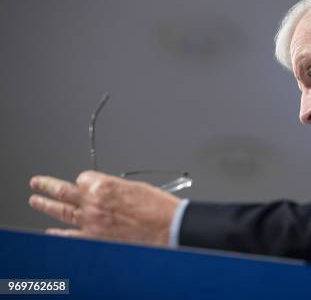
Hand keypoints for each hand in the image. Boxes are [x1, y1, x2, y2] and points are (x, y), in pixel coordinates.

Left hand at [28, 171, 179, 245]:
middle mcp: (93, 203)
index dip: (85, 179)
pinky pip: (69, 235)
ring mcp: (90, 222)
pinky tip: (51, 231)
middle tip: (37, 182)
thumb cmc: (157, 207)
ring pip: (61, 211)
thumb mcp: (134, 186)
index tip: (85, 181)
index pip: (83, 178)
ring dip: (46, 205)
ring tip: (36, 200)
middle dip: (48, 185)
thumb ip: (112, 188)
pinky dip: (58, 233)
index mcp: (103, 186)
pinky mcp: (94, 238)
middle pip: (63, 191)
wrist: (167, 227)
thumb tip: (103, 193)